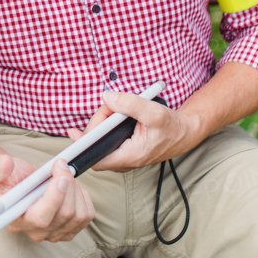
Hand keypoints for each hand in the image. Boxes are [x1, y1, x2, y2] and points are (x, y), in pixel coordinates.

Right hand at [0, 154, 93, 242]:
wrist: (19, 182)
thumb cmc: (8, 177)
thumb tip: (4, 166)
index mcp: (16, 220)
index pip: (40, 218)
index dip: (54, 199)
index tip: (59, 177)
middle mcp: (36, 232)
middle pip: (65, 214)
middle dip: (68, 184)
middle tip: (61, 165)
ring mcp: (54, 234)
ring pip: (78, 215)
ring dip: (75, 189)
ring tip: (63, 175)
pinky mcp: (68, 230)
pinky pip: (86, 215)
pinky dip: (83, 197)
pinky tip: (71, 187)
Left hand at [67, 91, 204, 172]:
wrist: (183, 132)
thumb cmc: (171, 126)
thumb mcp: (153, 112)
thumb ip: (130, 104)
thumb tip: (107, 97)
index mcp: (130, 156)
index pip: (97, 160)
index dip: (83, 148)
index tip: (74, 133)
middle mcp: (124, 160)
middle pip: (96, 146)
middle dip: (98, 123)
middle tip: (110, 105)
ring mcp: (124, 156)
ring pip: (101, 142)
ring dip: (103, 122)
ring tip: (116, 108)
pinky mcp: (124, 150)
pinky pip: (107, 140)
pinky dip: (106, 125)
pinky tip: (110, 113)